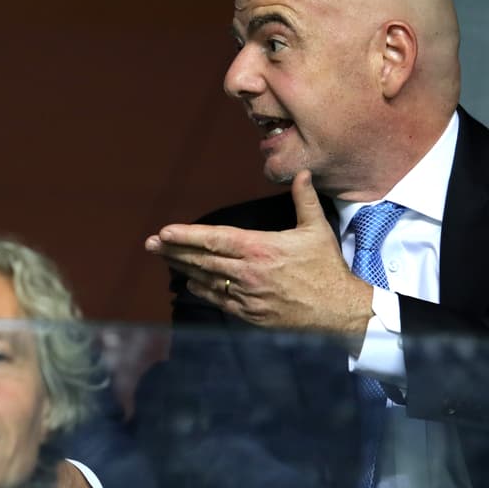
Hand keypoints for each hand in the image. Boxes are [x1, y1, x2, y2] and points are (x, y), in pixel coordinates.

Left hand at [145, 170, 374, 346]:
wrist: (339, 311)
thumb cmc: (327, 269)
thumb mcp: (317, 230)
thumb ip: (304, 199)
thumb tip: (301, 172)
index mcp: (260, 249)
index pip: (215, 239)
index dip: (186, 236)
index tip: (164, 232)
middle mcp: (248, 272)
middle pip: (203, 260)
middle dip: (173, 251)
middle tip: (150, 244)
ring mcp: (247, 296)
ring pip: (207, 280)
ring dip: (183, 269)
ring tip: (164, 259)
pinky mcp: (250, 315)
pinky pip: (219, 301)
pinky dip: (203, 290)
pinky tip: (191, 283)